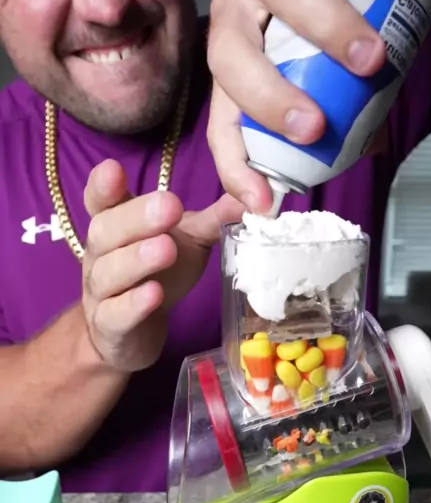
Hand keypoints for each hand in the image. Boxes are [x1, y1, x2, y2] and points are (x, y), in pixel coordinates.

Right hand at [83, 159, 243, 371]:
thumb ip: (214, 218)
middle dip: (136, 218)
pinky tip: (153, 295)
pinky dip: (133, 305)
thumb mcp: (189, 241)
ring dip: (136, 260)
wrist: (135, 334)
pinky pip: (115, 315)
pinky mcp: (109, 328)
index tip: (113, 169)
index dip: (102, 185)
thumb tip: (258, 193)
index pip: (100, 200)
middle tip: (168, 206)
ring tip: (165, 248)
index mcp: (116, 226)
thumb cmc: (161, 276)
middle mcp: (101, 256)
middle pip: (105, 231)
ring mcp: (101, 293)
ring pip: (108, 273)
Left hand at [207, 0, 412, 206]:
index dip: (235, 165)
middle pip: (230, 54)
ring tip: (373, 56)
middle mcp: (238, 2)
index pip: (222, 116)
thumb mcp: (338, 65)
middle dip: (268, 99)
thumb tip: (360, 149)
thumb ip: (347, 103)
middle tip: (315, 126)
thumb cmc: (350, 1)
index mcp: (242, 52)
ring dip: (323, 29)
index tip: (261, 204)